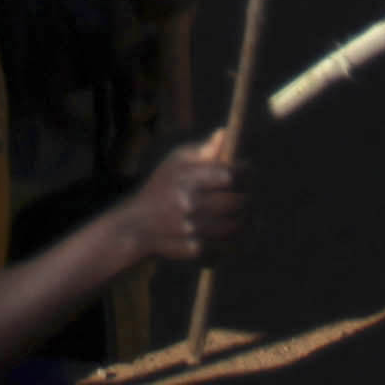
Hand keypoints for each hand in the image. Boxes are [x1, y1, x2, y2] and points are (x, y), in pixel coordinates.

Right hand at [118, 140, 255, 261]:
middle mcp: (190, 205)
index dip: (245, 173)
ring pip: (236, 224)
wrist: (137, 226)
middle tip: (247, 193)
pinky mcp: (195, 249)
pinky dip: (233, 239)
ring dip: (243, 218)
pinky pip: (227, 245)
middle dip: (247, 196)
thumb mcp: (174, 162)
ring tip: (241, 211)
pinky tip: (229, 230)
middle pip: (238, 201)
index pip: (230, 176)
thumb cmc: (160, 187)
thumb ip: (202, 150)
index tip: (247, 171)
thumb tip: (224, 134)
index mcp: (187, 179)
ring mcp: (193, 229)